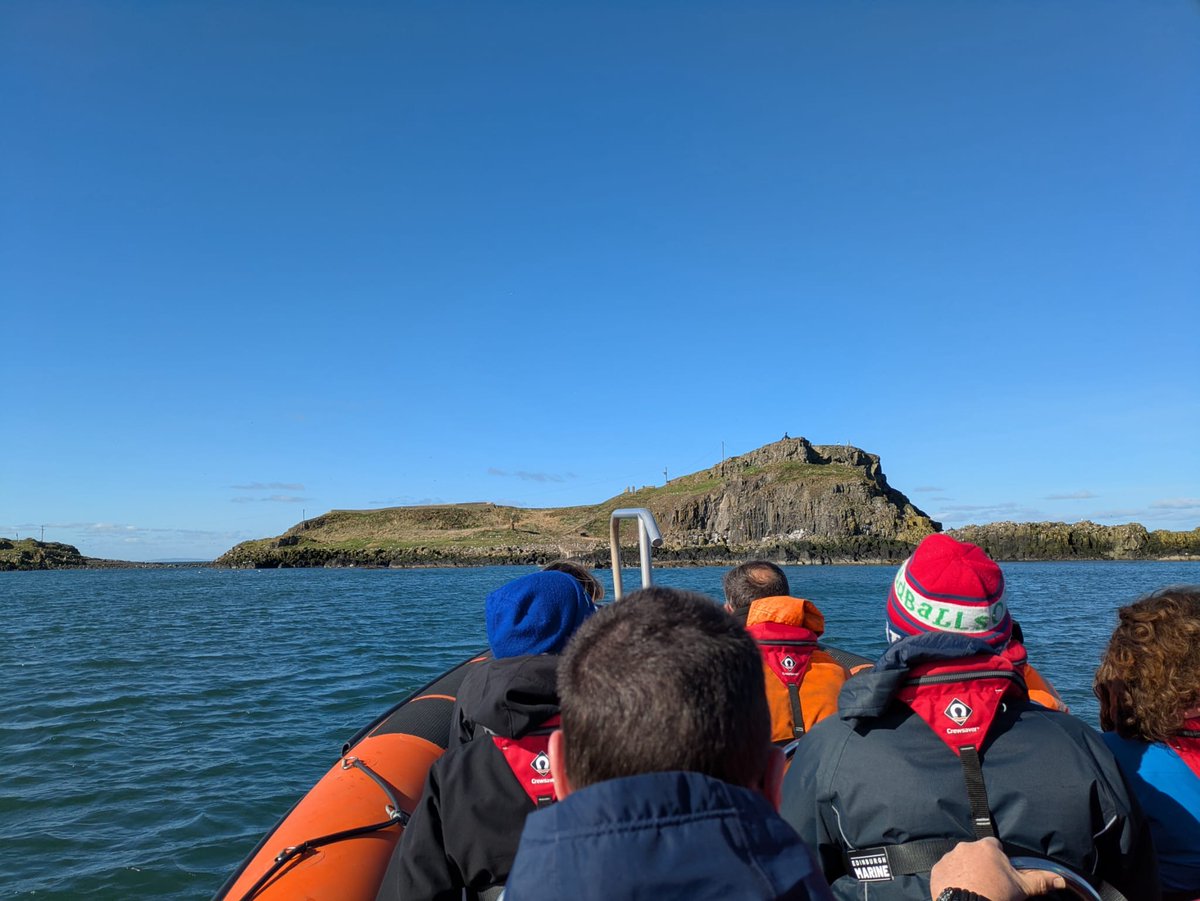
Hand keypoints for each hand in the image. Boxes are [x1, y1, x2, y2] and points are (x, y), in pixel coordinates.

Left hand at [929, 838, 1066, 900]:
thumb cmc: (997, 894)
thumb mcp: (1022, 888)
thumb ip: (1040, 880)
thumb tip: (1060, 879)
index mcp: (987, 847)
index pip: (995, 846)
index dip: (999, 860)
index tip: (1001, 873)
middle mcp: (966, 847)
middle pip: (976, 853)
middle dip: (981, 864)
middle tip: (987, 882)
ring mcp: (949, 857)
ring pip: (960, 861)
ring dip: (965, 870)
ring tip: (972, 887)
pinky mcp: (937, 869)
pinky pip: (945, 871)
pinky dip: (951, 878)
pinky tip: (959, 890)